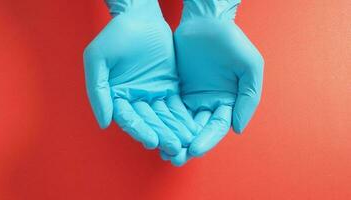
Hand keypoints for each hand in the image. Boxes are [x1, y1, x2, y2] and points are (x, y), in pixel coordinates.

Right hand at [83, 0, 196, 155]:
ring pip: (164, 117)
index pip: (128, 118)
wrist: (140, 17)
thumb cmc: (115, 35)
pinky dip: (183, 117)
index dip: (140, 130)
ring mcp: (152, 95)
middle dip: (162, 135)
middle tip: (176, 148)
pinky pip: (176, 105)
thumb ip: (98, 91)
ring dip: (175, 130)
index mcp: (115, 96)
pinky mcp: (169, 88)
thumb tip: (104, 123)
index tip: (152, 141)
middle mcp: (134, 99)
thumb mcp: (97, 58)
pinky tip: (192, 128)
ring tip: (187, 143)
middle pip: (149, 121)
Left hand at [161, 0, 263, 165]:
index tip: (194, 150)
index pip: (216, 127)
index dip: (207, 140)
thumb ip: (248, 98)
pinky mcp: (176, 90)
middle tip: (175, 158)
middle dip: (187, 145)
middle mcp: (209, 104)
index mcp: (228, 102)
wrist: (206, 21)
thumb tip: (238, 129)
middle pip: (197, 130)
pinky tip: (154, 132)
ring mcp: (191, 98)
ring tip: (163, 153)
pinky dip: (162, 121)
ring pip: (181, 124)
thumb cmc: (232, 41)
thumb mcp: (249, 67)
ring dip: (173, 138)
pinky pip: (168, 109)